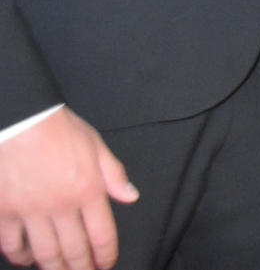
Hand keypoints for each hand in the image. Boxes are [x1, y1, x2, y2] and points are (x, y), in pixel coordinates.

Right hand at [0, 108, 137, 269]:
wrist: (22, 121)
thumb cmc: (59, 130)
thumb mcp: (96, 147)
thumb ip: (114, 175)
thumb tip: (130, 196)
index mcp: (88, 191)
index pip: (102, 236)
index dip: (106, 256)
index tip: (106, 265)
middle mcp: (60, 206)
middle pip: (74, 251)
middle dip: (82, 269)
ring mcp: (30, 211)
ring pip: (44, 254)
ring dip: (54, 268)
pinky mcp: (4, 212)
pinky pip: (12, 245)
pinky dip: (20, 257)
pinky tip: (28, 259)